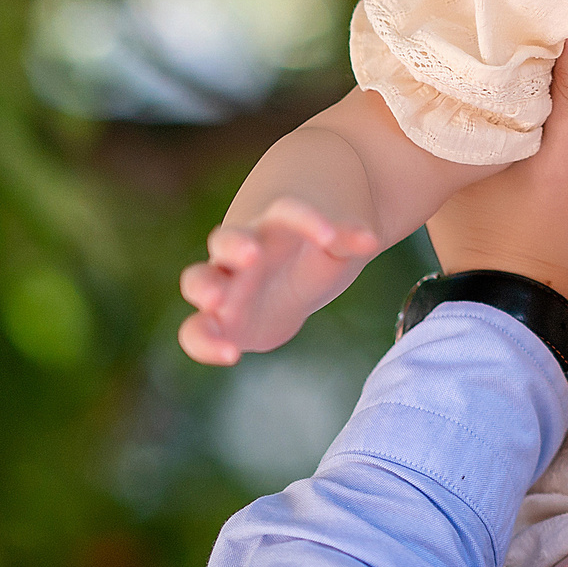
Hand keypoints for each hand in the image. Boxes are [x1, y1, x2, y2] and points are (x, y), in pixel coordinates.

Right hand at [179, 195, 382, 366]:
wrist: (292, 277)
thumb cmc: (314, 252)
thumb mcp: (337, 244)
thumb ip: (348, 239)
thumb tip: (371, 240)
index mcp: (275, 225)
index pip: (284, 212)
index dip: (305, 218)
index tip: (330, 235)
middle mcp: (241, 251)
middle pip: (224, 238)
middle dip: (233, 244)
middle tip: (251, 254)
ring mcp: (224, 285)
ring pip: (197, 279)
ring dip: (203, 287)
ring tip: (216, 300)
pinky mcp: (219, 321)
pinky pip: (196, 330)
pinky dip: (205, 342)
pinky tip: (230, 354)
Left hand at [422, 9, 567, 311]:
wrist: (517, 308)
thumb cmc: (540, 237)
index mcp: (447, 108)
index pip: (484, 33)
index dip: (526, 3)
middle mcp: (437, 114)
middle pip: (485, 46)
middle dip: (525, 20)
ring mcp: (451, 134)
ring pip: (491, 70)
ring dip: (528, 52)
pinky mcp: (470, 149)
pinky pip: (498, 96)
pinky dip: (526, 81)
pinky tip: (559, 69)